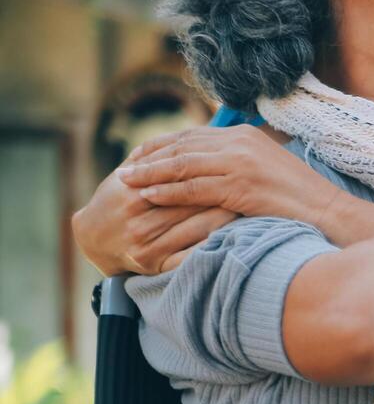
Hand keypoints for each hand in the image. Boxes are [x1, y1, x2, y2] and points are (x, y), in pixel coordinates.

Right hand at [71, 166, 237, 275]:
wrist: (92, 239)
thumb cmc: (113, 201)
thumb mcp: (123, 177)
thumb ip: (148, 158)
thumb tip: (181, 137)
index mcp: (131, 194)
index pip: (177, 179)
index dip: (206, 171)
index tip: (233, 164)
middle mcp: (138, 220)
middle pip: (191, 204)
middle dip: (223, 192)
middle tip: (252, 184)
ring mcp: (148, 245)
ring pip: (198, 229)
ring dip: (227, 218)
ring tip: (251, 206)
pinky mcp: (157, 266)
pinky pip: (193, 256)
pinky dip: (215, 245)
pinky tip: (236, 237)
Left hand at [116, 125, 334, 221]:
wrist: (328, 211)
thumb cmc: (299, 199)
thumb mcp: (265, 171)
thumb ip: (237, 164)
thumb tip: (211, 172)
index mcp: (243, 135)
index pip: (191, 136)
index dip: (160, 146)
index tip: (137, 157)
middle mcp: (239, 142)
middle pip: (181, 146)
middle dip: (149, 157)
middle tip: (123, 169)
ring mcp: (240, 163)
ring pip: (183, 165)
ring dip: (150, 174)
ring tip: (126, 182)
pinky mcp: (241, 185)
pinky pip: (195, 187)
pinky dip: (169, 191)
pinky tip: (150, 196)